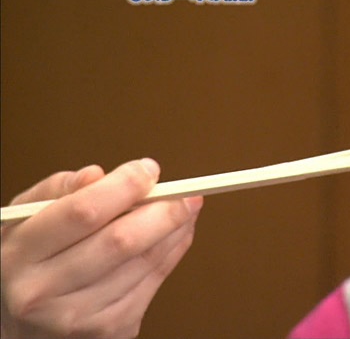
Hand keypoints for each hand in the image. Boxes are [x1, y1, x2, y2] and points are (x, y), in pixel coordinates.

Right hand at [1, 159, 202, 337]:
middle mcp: (45, 290)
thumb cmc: (27, 263)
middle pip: (122, 240)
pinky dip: (172, 253)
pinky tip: (177, 235)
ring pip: (145, 262)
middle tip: (185, 192)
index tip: (148, 169)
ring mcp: (79, 317)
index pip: (84, 211)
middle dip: (164, 210)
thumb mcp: (23, 220)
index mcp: (20, 253)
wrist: (18, 329)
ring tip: (187, 208)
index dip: (125, 185)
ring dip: (176, 230)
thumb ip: (57, 190)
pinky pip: (153, 283)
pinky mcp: (109, 330)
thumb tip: (98, 174)